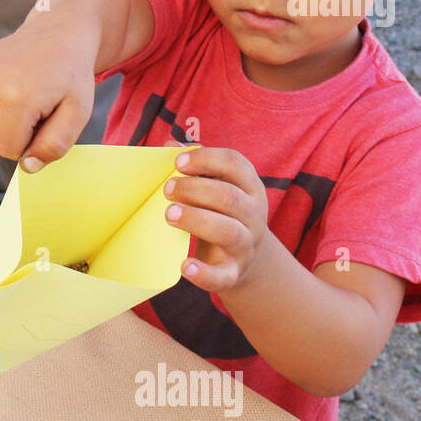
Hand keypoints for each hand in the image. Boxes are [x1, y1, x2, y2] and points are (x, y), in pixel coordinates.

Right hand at [0, 17, 96, 170]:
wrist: (56, 34)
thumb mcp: (78, 112)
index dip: (26, 145)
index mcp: (17, 96)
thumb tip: (26, 167)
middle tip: (31, 111)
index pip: (6, 150)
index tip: (41, 123)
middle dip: (10, 136)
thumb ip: (55, 145)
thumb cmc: (69, 76)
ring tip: (16, 101)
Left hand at [162, 146, 271, 291]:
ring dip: (196, 220)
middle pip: (228, 197)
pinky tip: (185, 266)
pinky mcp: (232, 273)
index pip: (236, 164)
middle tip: (167, 190)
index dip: (207, 159)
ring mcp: (245, 245)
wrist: (247, 260)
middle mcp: (253, 215)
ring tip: (170, 215)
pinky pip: (221, 275)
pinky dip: (203, 273)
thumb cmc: (222, 213)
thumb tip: (169, 145)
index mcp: (249, 187)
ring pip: (227, 231)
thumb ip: (197, 166)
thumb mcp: (217, 187)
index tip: (178, 162)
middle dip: (195, 190)